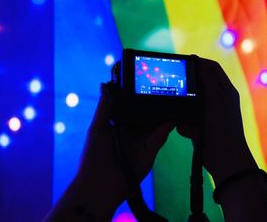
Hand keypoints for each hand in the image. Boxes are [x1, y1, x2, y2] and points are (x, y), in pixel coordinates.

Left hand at [43, 83, 173, 220]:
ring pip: (156, 124)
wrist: (99, 185)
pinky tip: (173, 115)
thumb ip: (104, 108)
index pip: (131, 108)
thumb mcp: (97, 128)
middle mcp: (132, 132)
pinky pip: (161, 136)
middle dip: (153, 104)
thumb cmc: (93, 156)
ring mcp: (142, 142)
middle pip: (146, 115)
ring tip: (172, 96)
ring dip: (163, 113)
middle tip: (163, 86)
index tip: (145, 81)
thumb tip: (104, 84)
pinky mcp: (151, 151)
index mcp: (118, 125)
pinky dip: (167, 126)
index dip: (137, 97)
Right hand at [178, 58, 266, 220]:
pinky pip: (185, 119)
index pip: (211, 68)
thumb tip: (199, 61)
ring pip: (189, 102)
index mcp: (225, 91)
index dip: (198, 62)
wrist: (225, 159)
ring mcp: (207, 114)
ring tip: (185, 115)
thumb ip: (208, 79)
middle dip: (188, 87)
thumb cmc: (224, 126)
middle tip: (175, 86)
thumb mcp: (216, 99)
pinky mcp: (198, 126)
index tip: (183, 61)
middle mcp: (217, 100)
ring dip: (185, 108)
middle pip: (198, 84)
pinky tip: (186, 129)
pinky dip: (184, 124)